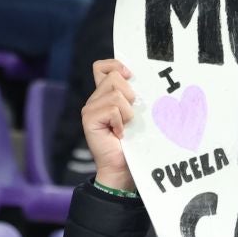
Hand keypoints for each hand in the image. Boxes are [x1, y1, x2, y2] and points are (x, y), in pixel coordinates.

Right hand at [82, 58, 137, 192]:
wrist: (124, 170)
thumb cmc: (135, 144)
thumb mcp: (138, 115)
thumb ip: (136, 97)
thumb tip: (148, 80)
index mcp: (105, 95)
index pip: (103, 67)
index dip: (116, 65)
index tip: (130, 77)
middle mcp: (95, 99)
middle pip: (115, 77)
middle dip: (130, 96)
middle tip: (130, 117)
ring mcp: (90, 108)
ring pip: (117, 93)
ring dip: (128, 113)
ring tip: (125, 128)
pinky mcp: (89, 119)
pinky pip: (113, 109)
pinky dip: (121, 122)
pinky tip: (119, 134)